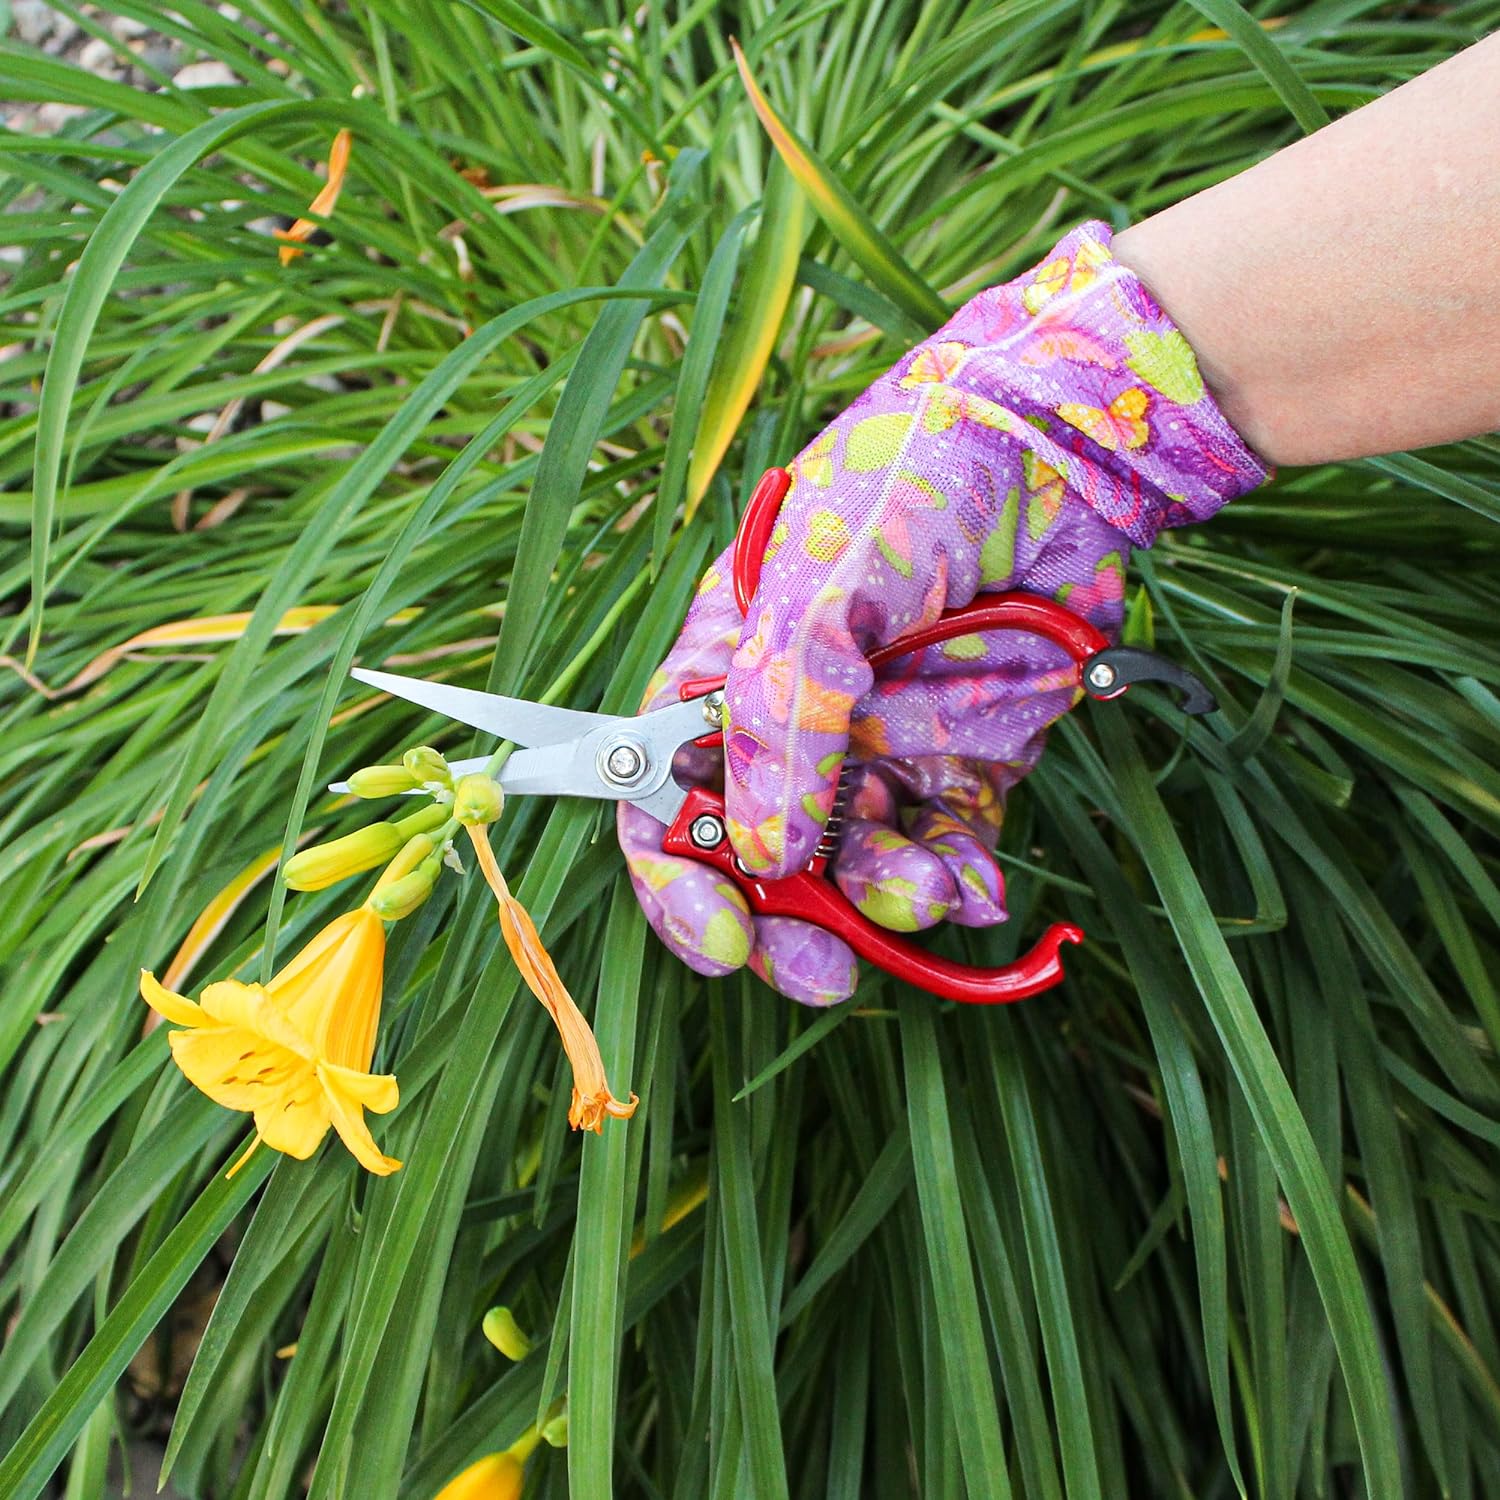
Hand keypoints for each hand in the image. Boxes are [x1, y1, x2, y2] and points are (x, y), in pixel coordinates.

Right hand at [620, 222, 1264, 1003]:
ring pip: (856, 867)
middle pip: (757, 856)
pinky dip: (957, 883)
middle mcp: (795, 720)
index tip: (721, 933)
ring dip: (883, 902)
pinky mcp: (964, 762)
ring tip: (928, 890)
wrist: (1065, 445)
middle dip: (784, 923)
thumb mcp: (821, 579)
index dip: (677, 873)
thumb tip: (761, 849)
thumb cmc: (917, 476)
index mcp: (726, 668)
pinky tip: (974, 886)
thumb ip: (782, 711)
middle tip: (821, 969)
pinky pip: (945, 848)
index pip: (666, 793)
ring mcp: (880, 746)